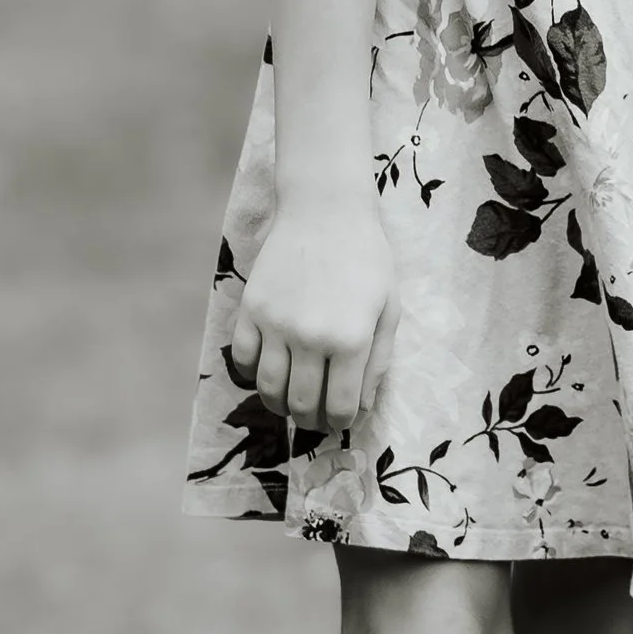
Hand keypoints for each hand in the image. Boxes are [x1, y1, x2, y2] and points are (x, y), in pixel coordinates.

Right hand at [229, 199, 395, 432]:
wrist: (326, 210)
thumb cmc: (366, 258)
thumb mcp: (389, 309)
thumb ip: (378, 362)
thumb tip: (360, 408)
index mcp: (351, 340)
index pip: (339, 408)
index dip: (340, 423)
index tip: (341, 420)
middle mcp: (310, 337)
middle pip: (301, 405)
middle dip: (310, 420)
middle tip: (316, 417)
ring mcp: (275, 324)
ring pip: (268, 389)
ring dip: (280, 405)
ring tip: (292, 402)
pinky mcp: (251, 309)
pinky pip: (243, 359)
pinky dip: (253, 374)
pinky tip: (270, 370)